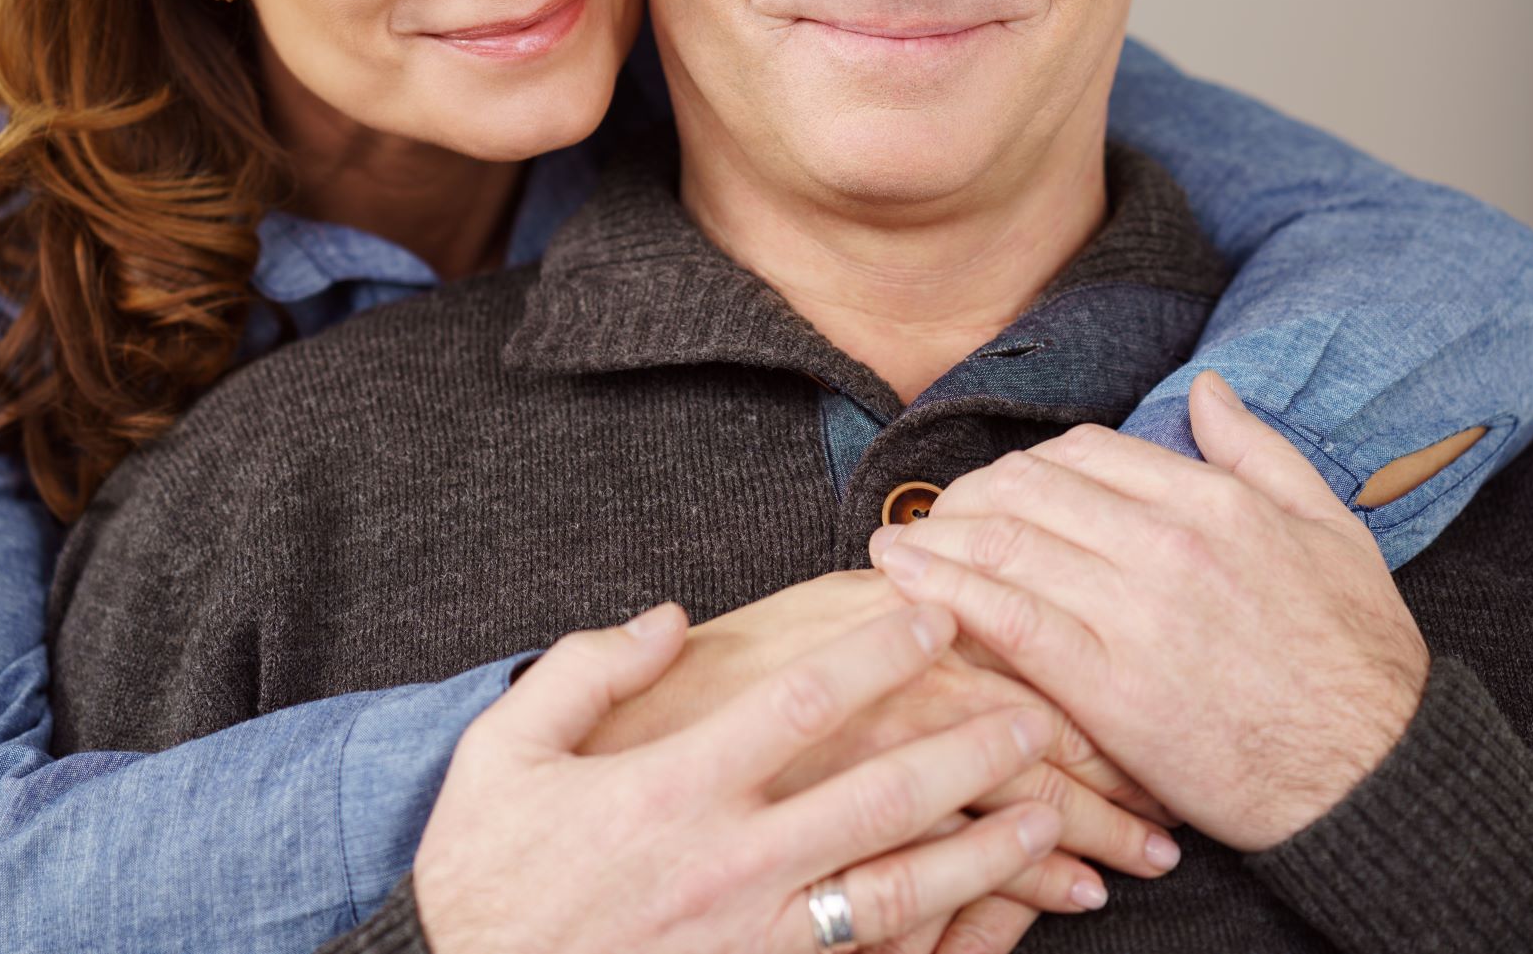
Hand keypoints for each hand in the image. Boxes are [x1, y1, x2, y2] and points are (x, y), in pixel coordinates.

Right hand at [410, 601, 1064, 953]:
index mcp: (672, 787)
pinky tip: (993, 929)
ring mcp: (754, 943)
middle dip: (971, 751)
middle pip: (881, 795)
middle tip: (1040, 715)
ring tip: (1050, 823)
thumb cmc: (482, 875)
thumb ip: (588, 669)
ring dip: (985, 855)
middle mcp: (729, 864)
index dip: (879, 651)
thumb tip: (671, 618)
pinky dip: (943, 947)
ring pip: (898, 892)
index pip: (803, 701)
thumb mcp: (502, 750)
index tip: (938, 613)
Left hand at [871, 371, 1429, 851]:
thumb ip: (1260, 451)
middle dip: (968, 496)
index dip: (1025, 468)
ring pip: (1005, 541)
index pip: (1083, 451)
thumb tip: (1207, 389)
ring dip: (936, 535)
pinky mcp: (1110, 686)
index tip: (998, 490)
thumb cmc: (1358, 659)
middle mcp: (1167, 541)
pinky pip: (1006, 618)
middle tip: (935, 518)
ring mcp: (1136, 612)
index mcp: (1215, 499)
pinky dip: (943, 589)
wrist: (1376, 775)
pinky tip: (902, 579)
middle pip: (1028, 488)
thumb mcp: (1332, 528)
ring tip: (897, 545)